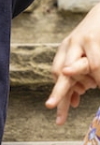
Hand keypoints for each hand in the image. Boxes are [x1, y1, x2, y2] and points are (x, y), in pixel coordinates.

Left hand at [46, 3, 99, 124]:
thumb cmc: (96, 37)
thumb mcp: (84, 55)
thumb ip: (79, 77)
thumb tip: (73, 102)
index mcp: (65, 49)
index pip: (56, 73)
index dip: (58, 91)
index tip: (52, 107)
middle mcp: (70, 44)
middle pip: (61, 72)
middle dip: (58, 90)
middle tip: (50, 105)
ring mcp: (83, 40)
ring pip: (85, 68)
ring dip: (94, 80)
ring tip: (97, 82)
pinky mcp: (93, 39)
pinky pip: (96, 64)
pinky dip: (98, 75)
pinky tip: (98, 81)